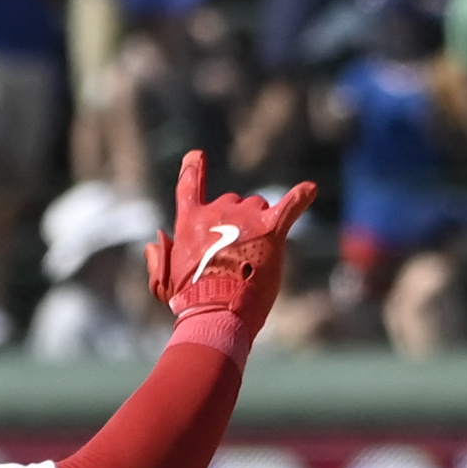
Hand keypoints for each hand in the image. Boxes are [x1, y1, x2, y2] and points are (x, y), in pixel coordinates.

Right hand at [143, 149, 313, 335]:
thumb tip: (156, 242)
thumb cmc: (191, 302)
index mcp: (190, 223)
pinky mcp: (270, 229)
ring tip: (257, 256)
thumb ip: (159, 259)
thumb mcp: (165, 282)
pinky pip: (290, 206)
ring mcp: (244, 218)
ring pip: (258, 206)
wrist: (216, 311)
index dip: (193, 169)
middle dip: (238, 221)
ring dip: (260, 224)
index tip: (197, 155)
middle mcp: (216, 212)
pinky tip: (310, 189)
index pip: (189, 186)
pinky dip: (301, 197)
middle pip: (233, 201)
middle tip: (238, 254)